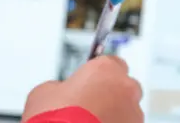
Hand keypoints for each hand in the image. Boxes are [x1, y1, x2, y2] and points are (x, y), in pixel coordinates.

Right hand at [22, 56, 143, 122]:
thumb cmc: (56, 116)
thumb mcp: (46, 91)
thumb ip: (62, 86)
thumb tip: (62, 92)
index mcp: (105, 69)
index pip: (112, 61)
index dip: (99, 71)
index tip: (89, 77)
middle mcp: (124, 88)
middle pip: (124, 85)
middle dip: (110, 91)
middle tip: (89, 101)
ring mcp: (133, 114)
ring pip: (127, 109)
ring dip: (113, 112)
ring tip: (90, 120)